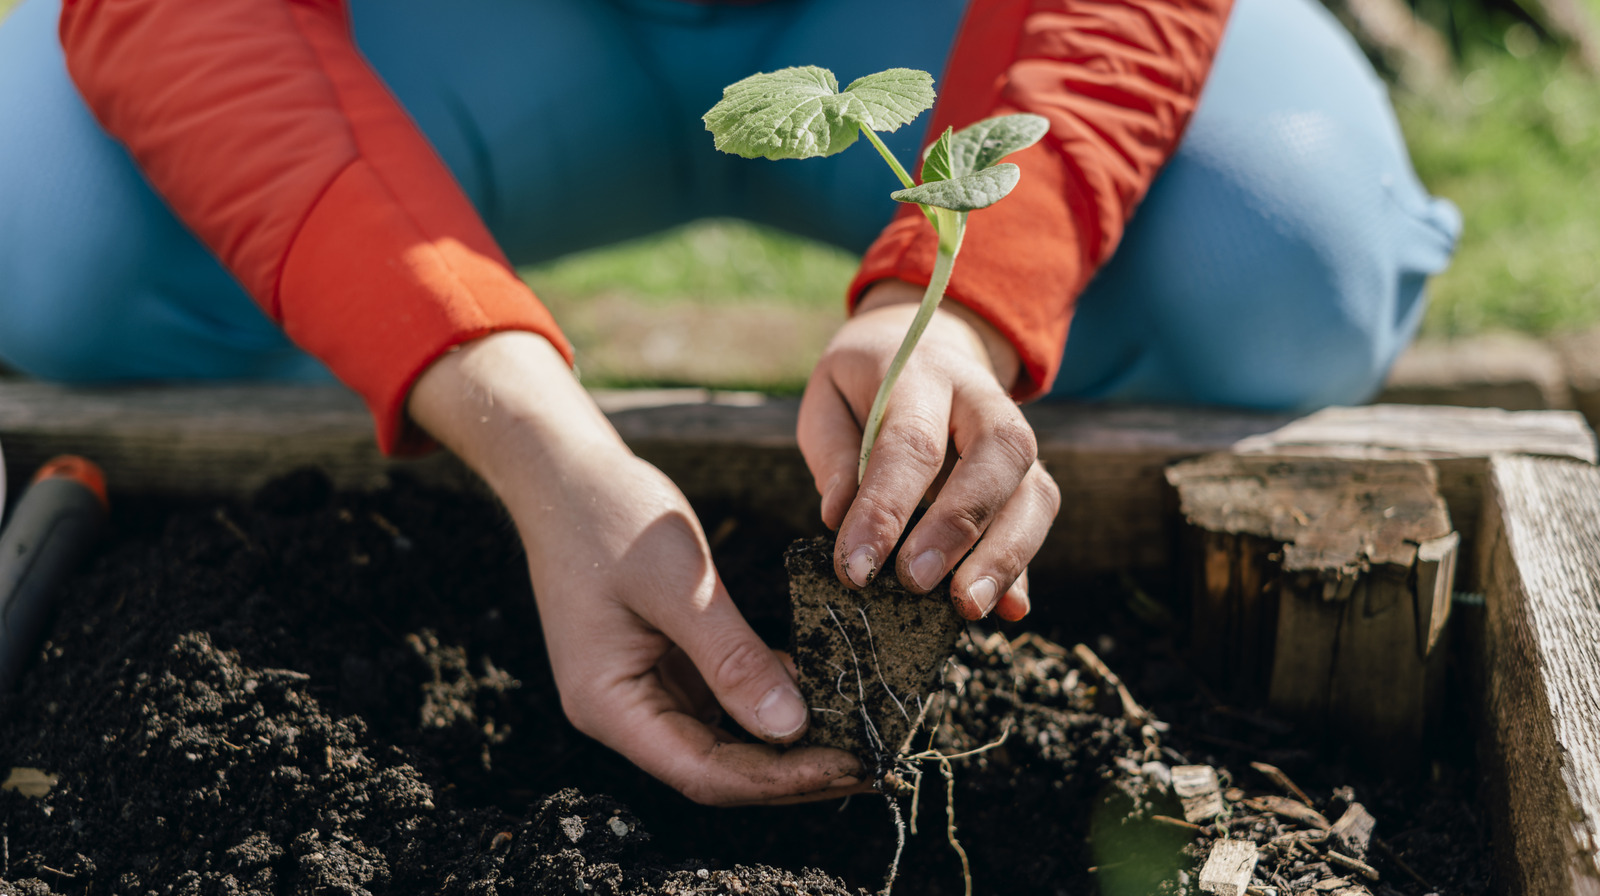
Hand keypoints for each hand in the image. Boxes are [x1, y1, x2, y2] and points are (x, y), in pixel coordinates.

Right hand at [409, 332, 863, 804]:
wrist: (566, 471)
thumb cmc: (609, 516)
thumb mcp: (679, 585)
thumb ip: (732, 657)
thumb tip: (791, 727)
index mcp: (609, 705)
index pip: (703, 773)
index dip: (777, 781)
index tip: (848, 764)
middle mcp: (625, 711)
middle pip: (719, 768)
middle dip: (794, 771)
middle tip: (872, 762)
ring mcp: (646, 688)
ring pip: (727, 738)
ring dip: (790, 741)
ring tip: (861, 736)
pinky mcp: (667, 662)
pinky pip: (726, 698)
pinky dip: (773, 698)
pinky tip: (824, 692)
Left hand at [798, 280, 1059, 620]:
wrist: (926, 348)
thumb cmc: (865, 387)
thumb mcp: (828, 399)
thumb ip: (833, 453)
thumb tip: (838, 518)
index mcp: (921, 373)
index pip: (910, 443)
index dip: (885, 509)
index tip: (856, 569)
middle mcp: (983, 400)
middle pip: (995, 456)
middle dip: (958, 526)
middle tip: (916, 583)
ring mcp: (1016, 438)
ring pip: (1032, 492)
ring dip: (1004, 556)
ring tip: (968, 607)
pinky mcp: (1029, 476)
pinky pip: (1038, 519)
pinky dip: (1024, 567)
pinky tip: (1010, 609)